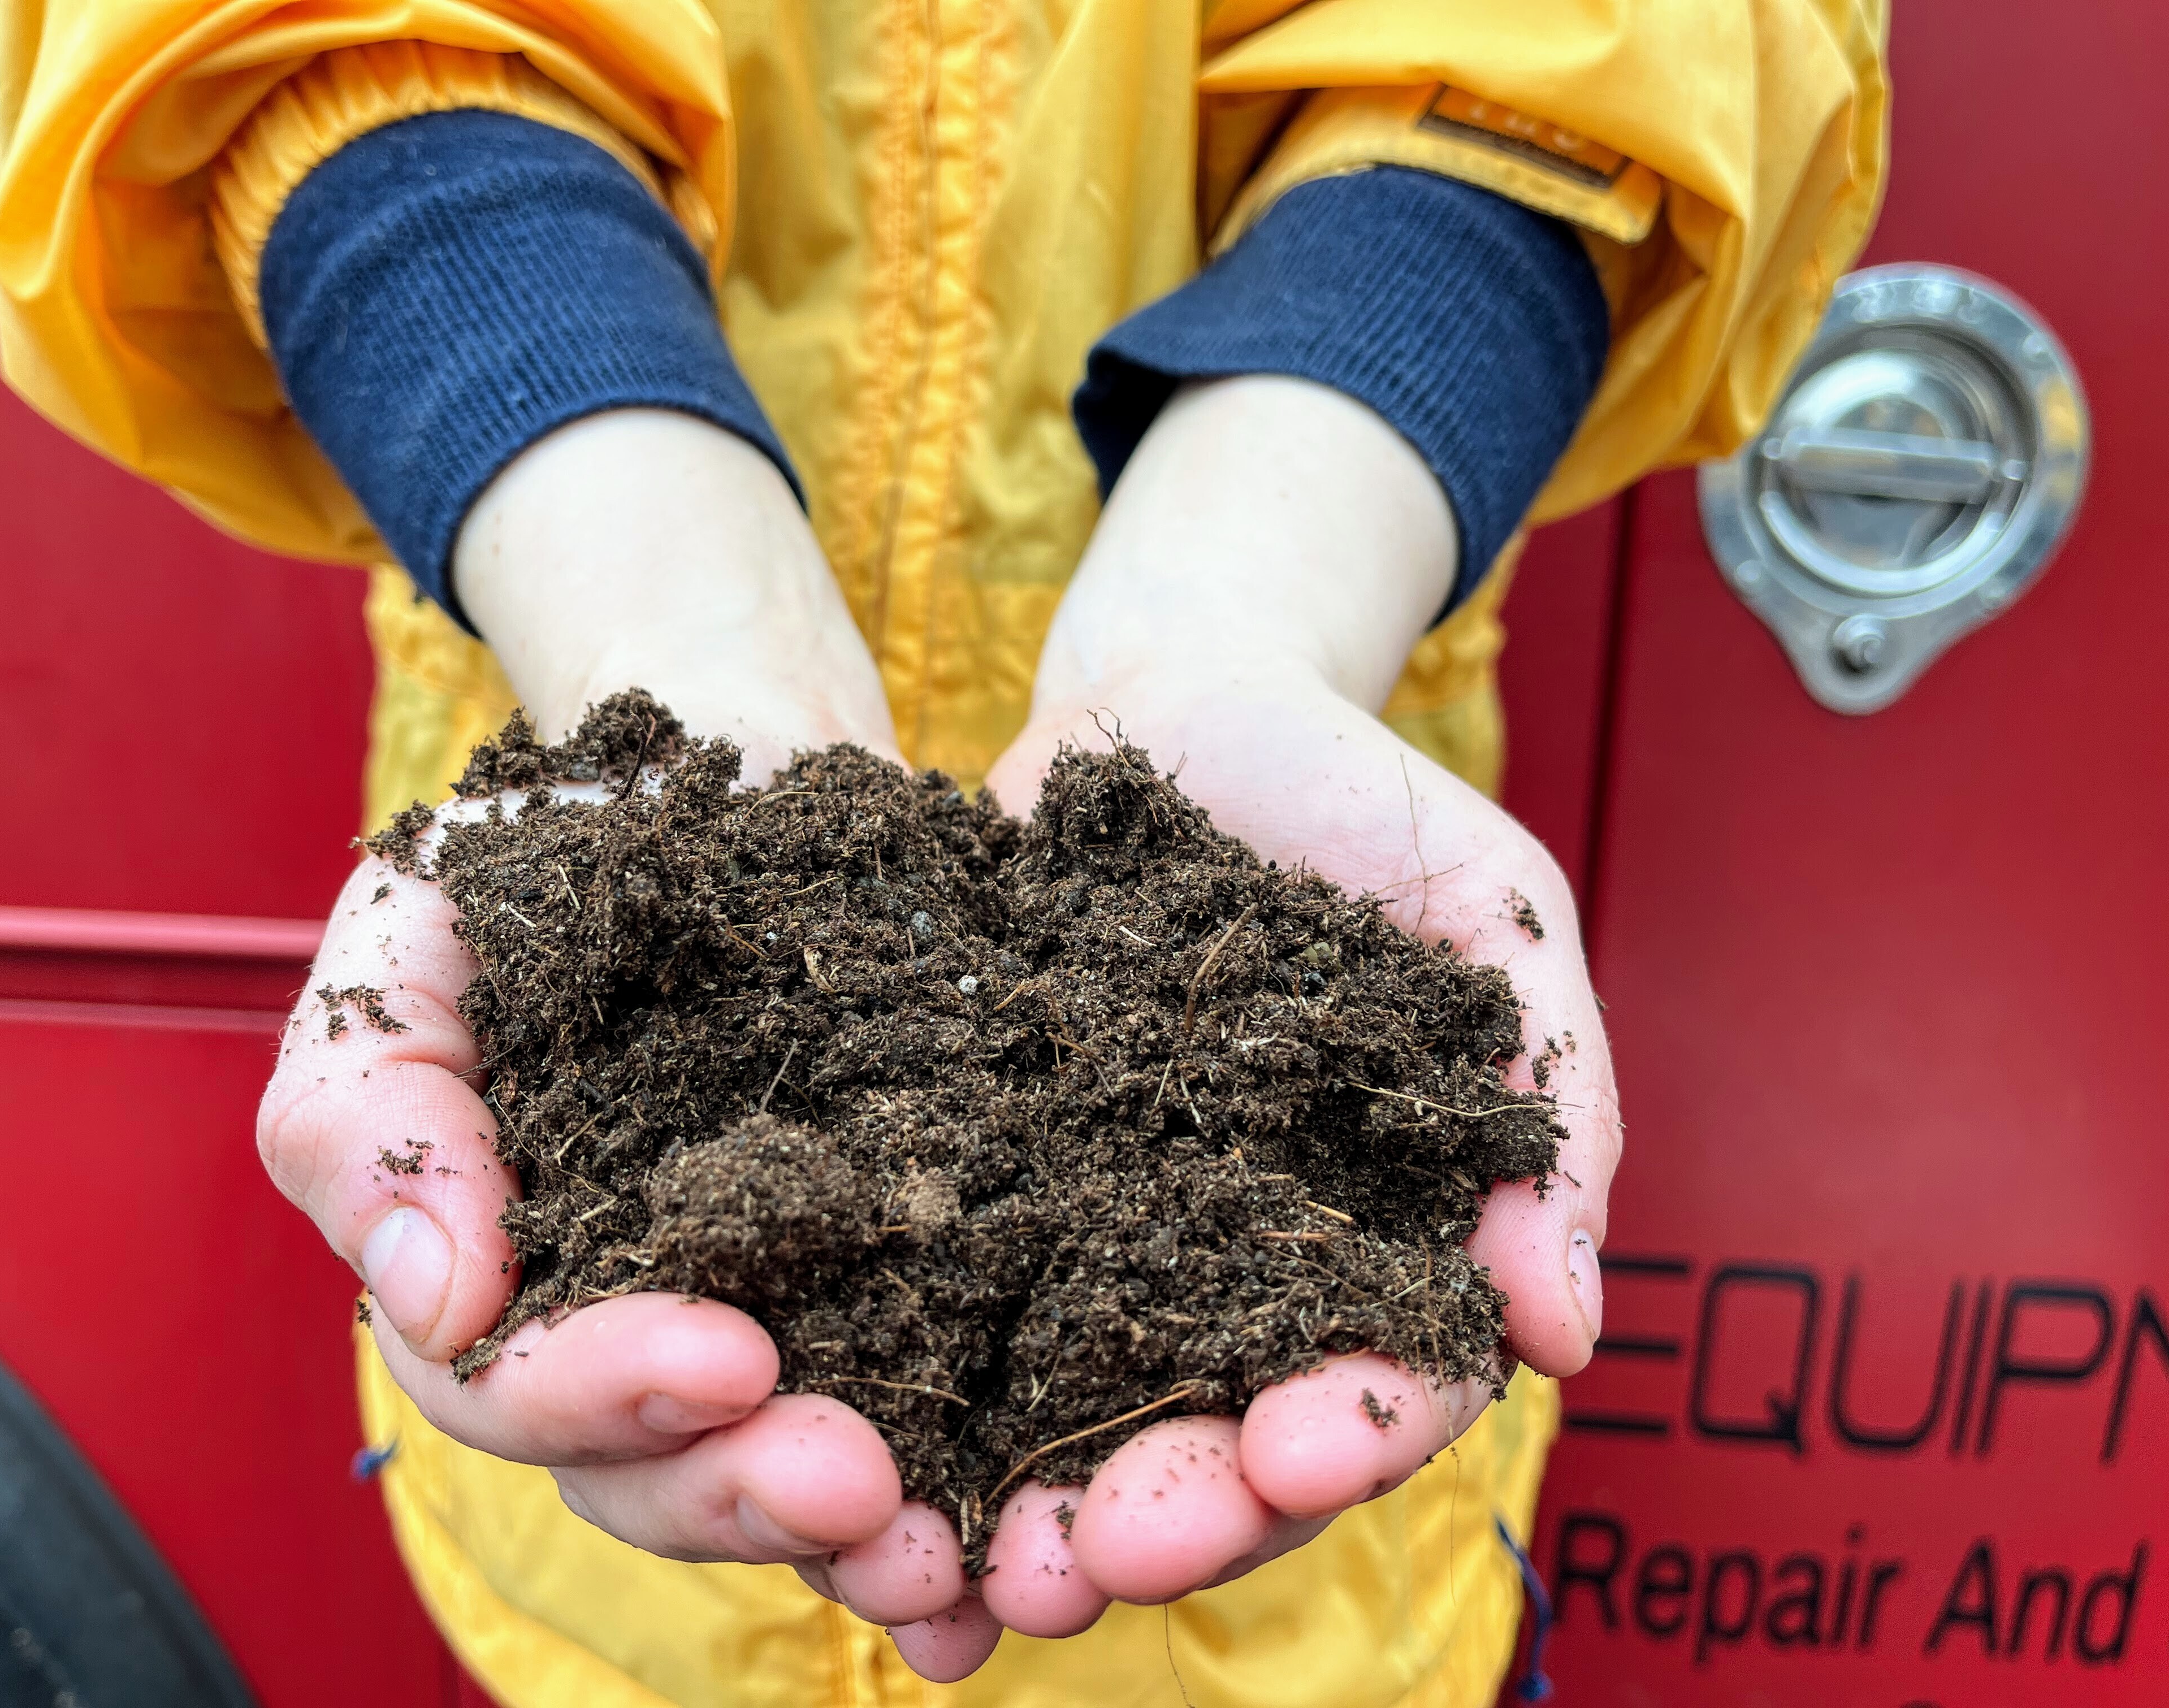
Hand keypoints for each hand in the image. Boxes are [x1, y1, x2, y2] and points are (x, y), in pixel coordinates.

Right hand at [259, 413, 1002, 1668]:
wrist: (731, 778)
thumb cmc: (553, 851)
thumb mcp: (415, 939)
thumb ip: (375, 1115)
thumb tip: (443, 1304)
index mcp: (493, 1266)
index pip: (508, 1382)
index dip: (600, 1390)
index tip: (727, 1357)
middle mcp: (618, 1321)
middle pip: (647, 1468)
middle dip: (744, 1488)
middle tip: (857, 1483)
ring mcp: (754, 1310)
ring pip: (772, 1473)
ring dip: (852, 1537)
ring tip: (942, 1556)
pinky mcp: (879, 1286)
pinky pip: (906, 1418)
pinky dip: (951, 1494)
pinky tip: (1004, 1549)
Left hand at [962, 377, 1622, 1654]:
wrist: (1177, 693)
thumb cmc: (1359, 799)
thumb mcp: (1493, 919)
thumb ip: (1547, 1108)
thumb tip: (1565, 1335)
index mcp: (1375, 1230)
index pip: (1383, 1383)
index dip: (1346, 1438)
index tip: (1294, 1453)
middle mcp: (1232, 1264)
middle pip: (1215, 1440)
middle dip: (1172, 1514)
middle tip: (1103, 1555)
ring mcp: (1096, 1230)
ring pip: (1069, 1415)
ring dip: (1027, 1506)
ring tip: (971, 1565)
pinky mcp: (978, 1173)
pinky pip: (937, 1304)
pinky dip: (907, 1397)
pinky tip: (859, 1454)